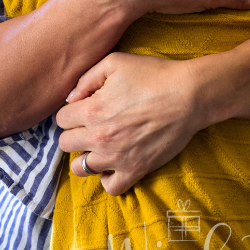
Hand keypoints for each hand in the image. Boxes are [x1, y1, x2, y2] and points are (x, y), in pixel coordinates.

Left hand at [57, 52, 207, 195]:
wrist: (189, 95)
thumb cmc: (152, 74)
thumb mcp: (114, 62)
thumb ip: (86, 78)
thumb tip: (70, 98)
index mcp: (92, 110)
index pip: (60, 119)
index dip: (70, 112)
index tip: (83, 109)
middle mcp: (100, 136)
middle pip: (65, 144)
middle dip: (74, 133)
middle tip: (89, 126)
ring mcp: (117, 156)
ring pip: (80, 169)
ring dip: (85, 157)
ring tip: (97, 147)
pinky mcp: (136, 169)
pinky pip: (111, 187)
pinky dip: (107, 178)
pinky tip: (112, 164)